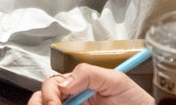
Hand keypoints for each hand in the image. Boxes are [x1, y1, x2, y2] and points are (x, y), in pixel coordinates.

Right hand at [29, 65, 152, 104]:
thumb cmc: (135, 100)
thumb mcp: (115, 80)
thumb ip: (88, 73)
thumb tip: (64, 81)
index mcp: (77, 86)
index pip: (52, 85)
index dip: (49, 93)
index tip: (56, 101)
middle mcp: (71, 101)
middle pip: (40, 100)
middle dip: (41, 102)